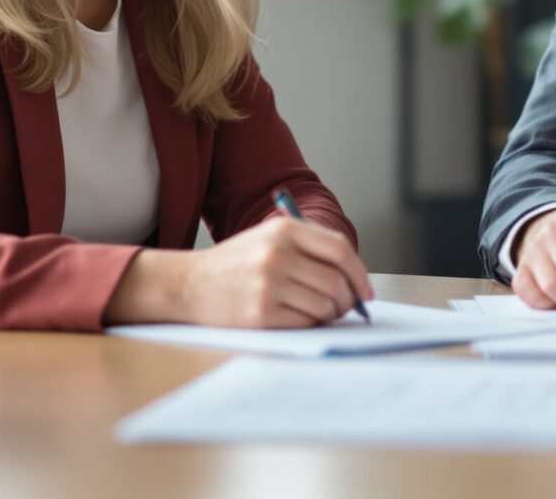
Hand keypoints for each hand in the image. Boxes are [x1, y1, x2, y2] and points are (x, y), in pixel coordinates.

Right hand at [103, 218, 372, 327]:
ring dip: (331, 314)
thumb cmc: (236, 263)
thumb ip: (309, 249)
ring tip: (320, 312)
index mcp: (284, 230)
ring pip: (324, 306)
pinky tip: (301, 319)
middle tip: (347, 307)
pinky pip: (305, 323)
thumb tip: (354, 278)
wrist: (189, 284)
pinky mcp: (261, 314)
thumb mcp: (269, 238)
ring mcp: (269, 285)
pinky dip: (311, 325)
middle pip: (336, 281)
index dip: (360, 273)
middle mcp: (277, 255)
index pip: (340, 250)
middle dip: (348, 299)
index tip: (366, 290)